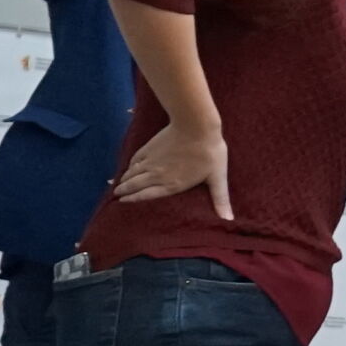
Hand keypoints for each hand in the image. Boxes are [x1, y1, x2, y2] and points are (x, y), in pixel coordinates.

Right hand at [112, 123, 230, 219]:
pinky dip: (129, 166)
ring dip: (124, 180)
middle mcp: (157, 175)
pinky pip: (135, 160)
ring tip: (118, 185)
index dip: (134, 200)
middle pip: (136, 185)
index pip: (148, 196)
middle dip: (125, 191)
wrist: (196, 126)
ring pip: (133, 173)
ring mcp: (151, 161)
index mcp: (172, 184)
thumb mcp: (218, 177)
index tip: (124, 202)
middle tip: (116, 196)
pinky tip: (128, 167)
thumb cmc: (210, 152)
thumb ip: (220, 199)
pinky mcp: (149, 148)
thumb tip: (229, 219)